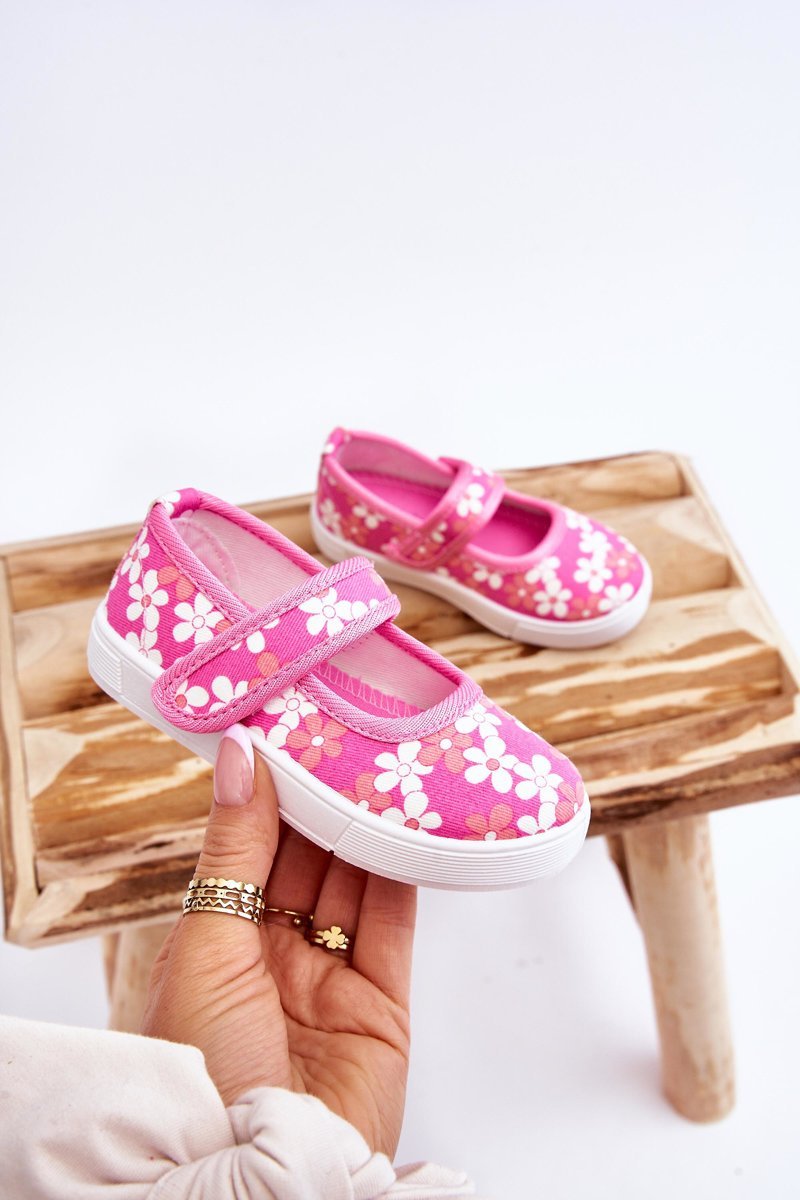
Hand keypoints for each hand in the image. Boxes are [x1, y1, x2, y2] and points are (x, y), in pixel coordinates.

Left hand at [141, 726, 415, 1158]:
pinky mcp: (383, 1002)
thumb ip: (234, 850)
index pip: (250, 845)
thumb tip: (239, 756)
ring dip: (369, 826)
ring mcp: (330, 976)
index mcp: (219, 939)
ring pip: (355, 881)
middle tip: (349, 734)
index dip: (271, 789)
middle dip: (326, 800)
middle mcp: (273, 953)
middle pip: (307, 857)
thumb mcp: (207, 945)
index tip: (292, 730)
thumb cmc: (205, 1071)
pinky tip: (413, 824)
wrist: (265, 1171)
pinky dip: (407, 871)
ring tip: (385, 765)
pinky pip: (396, 922)